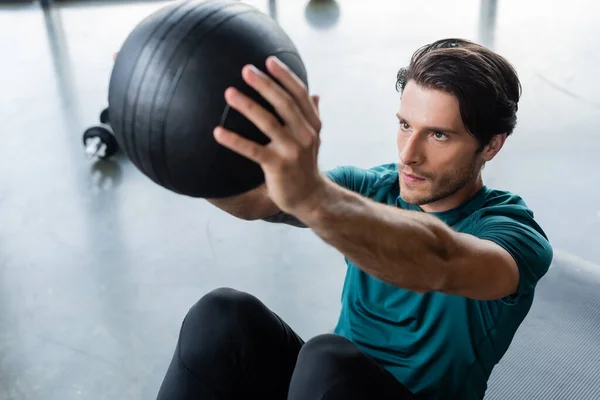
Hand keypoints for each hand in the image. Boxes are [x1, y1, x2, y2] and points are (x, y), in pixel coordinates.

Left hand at [213, 56, 326, 216]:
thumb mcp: (314, 138)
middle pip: (284, 103)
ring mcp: (292, 151)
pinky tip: (217, 133)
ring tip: (229, 93)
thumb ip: (313, 115)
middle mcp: (305, 135)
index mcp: (312, 124)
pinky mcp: (278, 167)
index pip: (300, 94)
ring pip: (268, 123)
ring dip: (247, 106)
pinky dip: (235, 141)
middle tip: (245, 69)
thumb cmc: (305, 165)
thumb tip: (315, 93)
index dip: (285, 76)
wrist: (310, 197)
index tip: (269, 60)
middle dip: (265, 84)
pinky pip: (253, 150)